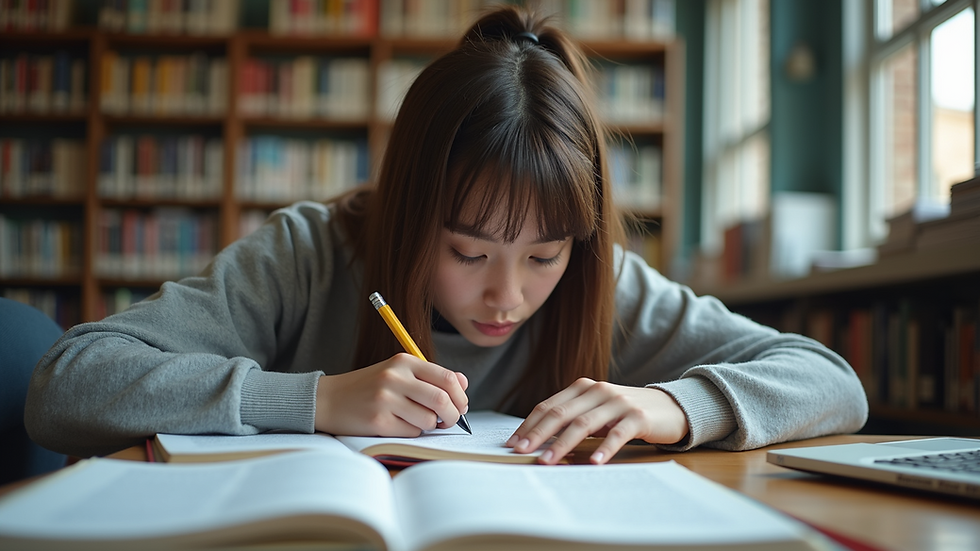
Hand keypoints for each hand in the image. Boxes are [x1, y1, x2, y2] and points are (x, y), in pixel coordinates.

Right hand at [314, 353, 467, 436]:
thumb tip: (464, 383)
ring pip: (429, 420)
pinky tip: (397, 425)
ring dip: (429, 425)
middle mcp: (395, 377)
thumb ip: (430, 376)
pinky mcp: (378, 420)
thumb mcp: (398, 373)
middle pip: (443, 400)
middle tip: (448, 421)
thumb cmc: (369, 387)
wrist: (328, 399)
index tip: (461, 406)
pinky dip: (411, 432)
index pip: (448, 378)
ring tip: (416, 420)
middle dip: (453, 416)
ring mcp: (385, 399)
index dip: (461, 396)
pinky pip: (411, 432)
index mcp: (404, 361)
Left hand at [506, 378, 688, 464]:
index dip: (529, 424)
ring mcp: (618, 402)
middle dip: (538, 434)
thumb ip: (573, 418)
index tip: (512, 443)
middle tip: (521, 452)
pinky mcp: (638, 417)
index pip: (549, 406)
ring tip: (547, 461)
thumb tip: (538, 441)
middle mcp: (598, 390)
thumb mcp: (597, 409)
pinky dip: (604, 448)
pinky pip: (617, 434)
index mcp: (583, 387)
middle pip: (561, 413)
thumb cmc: (626, 412)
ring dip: (562, 444)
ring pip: (583, 423)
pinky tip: (593, 463)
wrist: (671, 407)